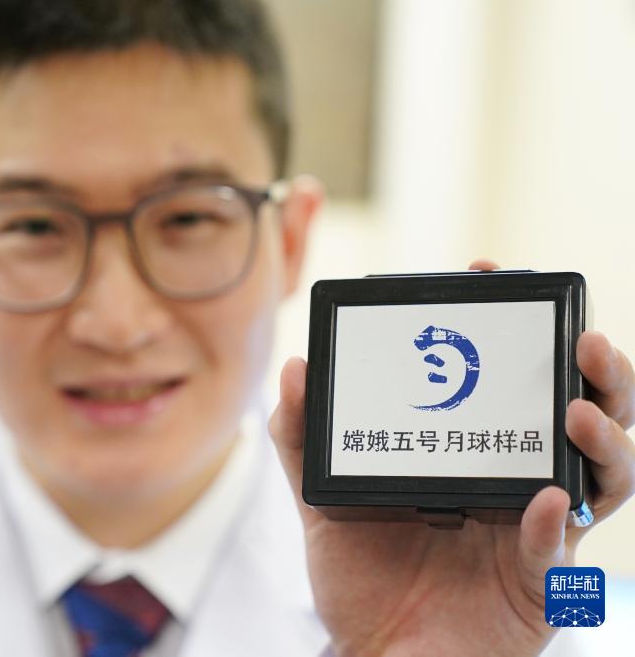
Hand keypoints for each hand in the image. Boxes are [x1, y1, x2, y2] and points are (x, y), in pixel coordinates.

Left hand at [269, 261, 634, 656]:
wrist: (373, 652)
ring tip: (577, 408)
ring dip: (603, 435)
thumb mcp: (322, 500)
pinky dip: (552, 523)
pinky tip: (541, 500)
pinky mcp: (539, 583)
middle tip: (585, 338)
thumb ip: (303, 438)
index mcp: (473, 453)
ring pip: (602, 474)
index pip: (513, 381)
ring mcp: (534, 530)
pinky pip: (558, 549)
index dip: (516, 331)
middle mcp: (515, 481)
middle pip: (582, 415)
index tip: (494, 278)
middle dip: (596, 371)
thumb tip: (296, 369)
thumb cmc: (361, 577)